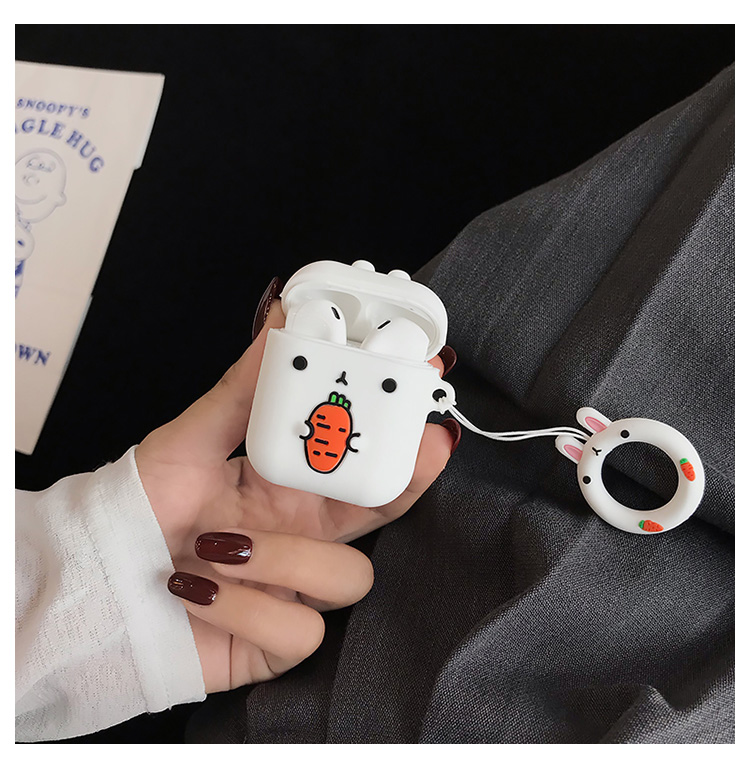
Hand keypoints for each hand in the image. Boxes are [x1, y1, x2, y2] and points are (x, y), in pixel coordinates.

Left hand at [135, 298, 458, 693]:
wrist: (97, 583)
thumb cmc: (141, 509)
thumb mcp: (186, 442)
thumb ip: (239, 392)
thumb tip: (281, 320)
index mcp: (290, 485)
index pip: (361, 458)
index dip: (399, 428)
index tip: (427, 382)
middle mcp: (304, 535)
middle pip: (383, 512)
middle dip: (406, 481)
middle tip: (419, 448)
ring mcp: (298, 591)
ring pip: (348, 579)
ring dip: (284, 558)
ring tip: (215, 545)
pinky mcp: (280, 645)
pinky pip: (300, 633)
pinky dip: (243, 608)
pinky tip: (196, 592)